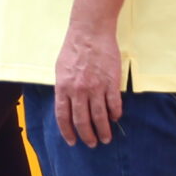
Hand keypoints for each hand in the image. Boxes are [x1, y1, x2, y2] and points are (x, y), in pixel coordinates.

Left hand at [52, 23, 124, 145]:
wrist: (90, 32)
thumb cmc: (73, 48)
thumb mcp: (60, 69)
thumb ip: (63, 88)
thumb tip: (67, 104)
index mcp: (63, 88)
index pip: (63, 117)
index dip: (68, 132)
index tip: (73, 142)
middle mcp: (78, 91)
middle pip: (82, 121)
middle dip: (87, 136)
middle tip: (92, 143)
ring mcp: (95, 87)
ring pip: (99, 117)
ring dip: (103, 130)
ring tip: (106, 138)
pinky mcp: (111, 83)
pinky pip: (114, 104)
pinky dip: (115, 114)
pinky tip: (115, 118)